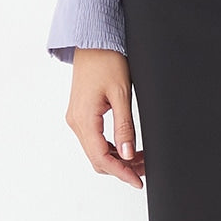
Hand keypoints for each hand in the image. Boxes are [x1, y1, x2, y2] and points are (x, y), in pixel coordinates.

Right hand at [65, 47, 144, 190]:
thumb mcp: (120, 93)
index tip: (138, 181)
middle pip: (97, 158)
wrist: (93, 38)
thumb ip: (124, 126)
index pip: (101, 158)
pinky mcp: (80, 113)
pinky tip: (127, 145)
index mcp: (84, 119)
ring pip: (95, 150)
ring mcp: (76, 118)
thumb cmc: (107, 59)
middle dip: (122, 167)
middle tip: (145, 168)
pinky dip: (110, 147)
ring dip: (117, 158)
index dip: (121, 173)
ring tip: (140, 158)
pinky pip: (93, 139)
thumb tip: (128, 154)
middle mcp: (75, 122)